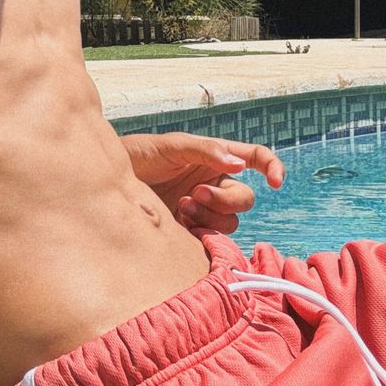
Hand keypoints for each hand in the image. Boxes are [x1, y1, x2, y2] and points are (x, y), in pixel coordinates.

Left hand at [121, 131, 284, 233]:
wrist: (109, 184)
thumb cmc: (140, 156)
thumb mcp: (171, 146)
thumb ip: (206, 151)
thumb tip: (238, 163)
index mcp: (216, 158)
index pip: (255, 158)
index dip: (272, 167)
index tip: (276, 182)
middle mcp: (214, 183)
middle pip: (244, 198)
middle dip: (224, 200)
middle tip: (194, 195)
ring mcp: (204, 208)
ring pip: (230, 221)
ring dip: (209, 217)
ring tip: (181, 208)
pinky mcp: (191, 230)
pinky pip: (212, 239)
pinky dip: (201, 233)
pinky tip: (179, 224)